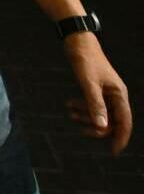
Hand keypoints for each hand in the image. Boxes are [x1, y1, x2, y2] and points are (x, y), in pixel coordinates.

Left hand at [64, 36, 131, 155]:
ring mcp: (106, 92)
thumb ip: (95, 105)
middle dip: (96, 127)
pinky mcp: (96, 89)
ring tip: (70, 113)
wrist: (77, 41)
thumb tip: (103, 128)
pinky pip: (93, 105)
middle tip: (81, 130)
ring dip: (86, 116)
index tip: (112, 152)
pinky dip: (82, 108)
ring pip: (100, 114)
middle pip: (112, 121)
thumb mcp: (89, 83)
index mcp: (119, 94)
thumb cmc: (85, 60)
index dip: (121, 138)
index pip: (125, 122)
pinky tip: (69, 106)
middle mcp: (116, 95)